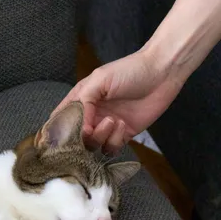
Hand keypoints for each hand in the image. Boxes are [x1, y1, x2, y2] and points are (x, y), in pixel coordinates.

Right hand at [53, 47, 185, 153]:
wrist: (162, 73)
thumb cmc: (130, 70)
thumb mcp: (99, 79)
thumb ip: (83, 102)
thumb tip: (79, 130)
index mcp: (81, 100)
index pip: (61, 120)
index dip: (59, 131)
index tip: (64, 135)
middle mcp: (91, 115)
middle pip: (75, 139)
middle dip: (82, 139)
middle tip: (91, 129)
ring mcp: (106, 127)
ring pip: (92, 146)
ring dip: (101, 137)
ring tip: (114, 120)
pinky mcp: (122, 135)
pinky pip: (110, 149)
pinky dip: (114, 141)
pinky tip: (123, 125)